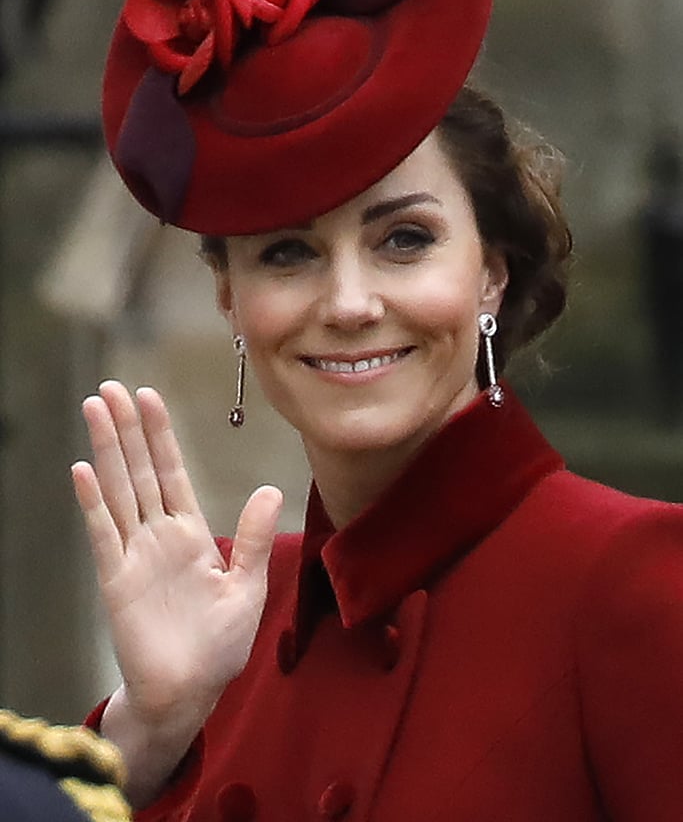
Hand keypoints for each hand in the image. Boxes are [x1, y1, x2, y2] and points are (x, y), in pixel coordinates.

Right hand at [72, 381, 282, 729]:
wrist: (190, 693)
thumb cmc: (218, 645)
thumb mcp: (247, 587)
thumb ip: (251, 538)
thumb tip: (270, 489)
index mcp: (190, 534)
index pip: (172, 471)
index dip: (159, 435)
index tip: (149, 397)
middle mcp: (158, 536)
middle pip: (139, 470)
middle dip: (127, 428)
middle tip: (111, 387)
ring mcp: (134, 555)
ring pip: (118, 491)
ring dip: (106, 449)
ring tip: (95, 409)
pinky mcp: (118, 581)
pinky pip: (104, 535)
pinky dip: (93, 503)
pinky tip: (83, 470)